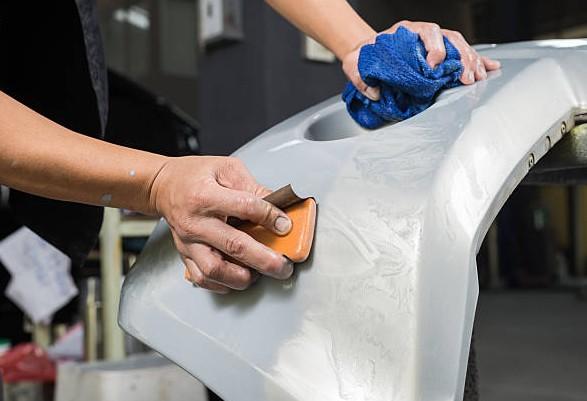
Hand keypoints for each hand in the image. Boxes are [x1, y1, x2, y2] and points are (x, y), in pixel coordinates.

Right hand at [149, 156, 292, 293]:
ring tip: (260, 274)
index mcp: (206, 195)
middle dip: (264, 259)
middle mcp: (196, 222)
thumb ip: (252, 187)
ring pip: (215, 270)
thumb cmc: (196, 176)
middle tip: (283, 266)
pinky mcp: (185, 254)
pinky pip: (202, 278)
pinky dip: (223, 284)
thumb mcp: (226, 168)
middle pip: (234, 245)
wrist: (163, 186)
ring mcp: (189, 242)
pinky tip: (239, 277)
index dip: (270, 217)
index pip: (245, 207)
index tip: (286, 226)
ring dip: (242, 277)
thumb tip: (277, 206)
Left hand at [341, 20, 500, 99]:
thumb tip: (374, 92)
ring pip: (460, 46)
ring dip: (472, 62)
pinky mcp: (442, 54)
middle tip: (466, 77)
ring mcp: (436, 42)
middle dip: (461, 57)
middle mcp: (425, 34)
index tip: (435, 66)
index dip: (435, 48)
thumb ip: (360, 78)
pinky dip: (478, 61)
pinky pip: (462, 55)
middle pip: (451, 39)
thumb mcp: (355, 63)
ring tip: (479, 77)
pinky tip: (490, 68)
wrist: (368, 52)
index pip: (428, 32)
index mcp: (408, 31)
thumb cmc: (365, 56)